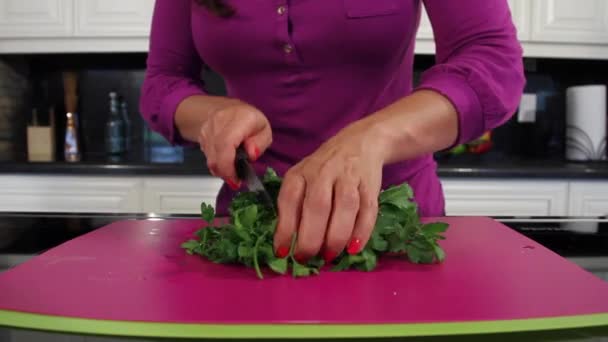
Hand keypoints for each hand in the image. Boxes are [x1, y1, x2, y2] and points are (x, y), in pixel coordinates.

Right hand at [199, 100, 271, 188]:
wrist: (229, 109)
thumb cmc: (249, 120)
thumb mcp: (264, 130)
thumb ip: (260, 143)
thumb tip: (251, 154)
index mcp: (240, 118)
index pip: (226, 144)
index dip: (228, 166)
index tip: (235, 179)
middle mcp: (220, 121)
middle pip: (215, 155)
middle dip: (226, 173)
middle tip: (236, 180)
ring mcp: (208, 129)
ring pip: (210, 158)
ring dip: (221, 170)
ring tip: (233, 171)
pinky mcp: (202, 136)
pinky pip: (207, 156)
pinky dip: (217, 164)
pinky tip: (226, 162)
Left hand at [273, 119, 386, 262]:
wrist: (361, 143)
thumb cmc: (324, 170)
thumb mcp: (303, 179)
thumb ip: (295, 206)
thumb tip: (286, 245)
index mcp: (301, 173)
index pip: (289, 200)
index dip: (285, 228)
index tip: (282, 252)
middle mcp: (324, 172)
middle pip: (317, 205)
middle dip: (311, 237)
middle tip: (307, 258)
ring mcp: (349, 177)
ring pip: (345, 206)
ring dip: (337, 236)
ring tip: (330, 255)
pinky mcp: (370, 184)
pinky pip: (368, 209)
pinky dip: (362, 231)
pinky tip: (354, 247)